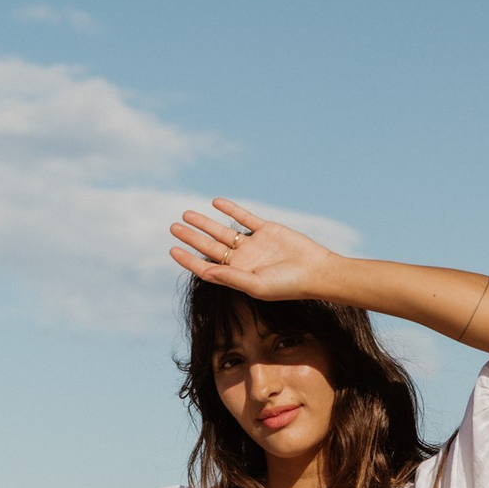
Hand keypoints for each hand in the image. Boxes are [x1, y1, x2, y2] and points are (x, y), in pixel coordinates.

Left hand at [169, 198, 336, 300]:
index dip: (189, 260)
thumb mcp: (257, 285)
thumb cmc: (288, 285)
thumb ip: (231, 278)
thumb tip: (206, 272)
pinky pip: (244, 218)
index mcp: (237, 276)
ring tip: (186, 214)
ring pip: (223, 232)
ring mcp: (253, 245)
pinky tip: (216, 203)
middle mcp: (242, 261)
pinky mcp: (266, 230)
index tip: (173, 250)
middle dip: (192, 237)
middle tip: (173, 227)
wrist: (315, 271)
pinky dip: (231, 210)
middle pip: (210, 247)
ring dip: (205, 223)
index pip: (206, 267)